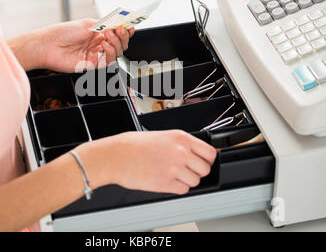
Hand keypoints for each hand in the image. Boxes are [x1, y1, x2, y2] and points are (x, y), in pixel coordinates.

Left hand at [37, 19, 134, 72]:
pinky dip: (110, 53)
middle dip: (122, 36)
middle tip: (118, 30)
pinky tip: (104, 46)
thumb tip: (118, 23)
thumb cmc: (62, 33)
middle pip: (120, 44)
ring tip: (108, 37)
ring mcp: (96, 55)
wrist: (49, 46)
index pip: (117, 32)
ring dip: (116, 44)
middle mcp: (98, 44)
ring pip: (117, 53)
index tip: (130, 26)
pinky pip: (108, 62)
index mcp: (97, 33)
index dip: (125, 30)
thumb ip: (104, 25)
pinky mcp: (93, 65)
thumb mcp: (87, 23)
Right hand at [75, 130, 216, 194]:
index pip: (209, 153)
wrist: (116, 156)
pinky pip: (183, 190)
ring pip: (195, 181)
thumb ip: (179, 144)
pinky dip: (178, 188)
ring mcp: (174, 168)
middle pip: (204, 169)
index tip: (203, 162)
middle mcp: (181, 152)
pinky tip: (167, 181)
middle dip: (197, 172)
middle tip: (186, 170)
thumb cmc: (132, 145)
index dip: (207, 160)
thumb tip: (192, 153)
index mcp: (181, 138)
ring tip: (173, 176)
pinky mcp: (166, 183)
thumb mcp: (161, 135)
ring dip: (186, 181)